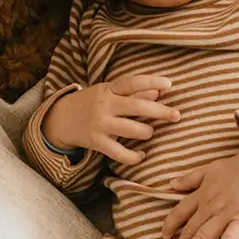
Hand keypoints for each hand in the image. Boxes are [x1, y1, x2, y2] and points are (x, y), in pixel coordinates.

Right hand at [42, 75, 178, 164]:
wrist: (61, 119)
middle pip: (138, 106)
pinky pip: (121, 153)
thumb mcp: (109, 93)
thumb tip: (158, 92)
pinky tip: (141, 155)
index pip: (132, 82)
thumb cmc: (93, 103)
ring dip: (147, 132)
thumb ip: (132, 93)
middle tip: (177, 115)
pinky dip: (135, 157)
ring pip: (133, 130)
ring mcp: (100, 124)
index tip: (170, 84)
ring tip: (149, 132)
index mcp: (108, 89)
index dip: (152, 82)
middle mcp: (105, 105)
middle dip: (161, 111)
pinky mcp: (97, 143)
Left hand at [161, 141, 238, 238]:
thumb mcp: (209, 168)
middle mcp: (209, 207)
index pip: (180, 212)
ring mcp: (224, 215)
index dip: (170, 224)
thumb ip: (190, 178)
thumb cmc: (238, 166)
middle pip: (189, 231)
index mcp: (201, 195)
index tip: (163, 236)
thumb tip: (171, 184)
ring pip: (202, 238)